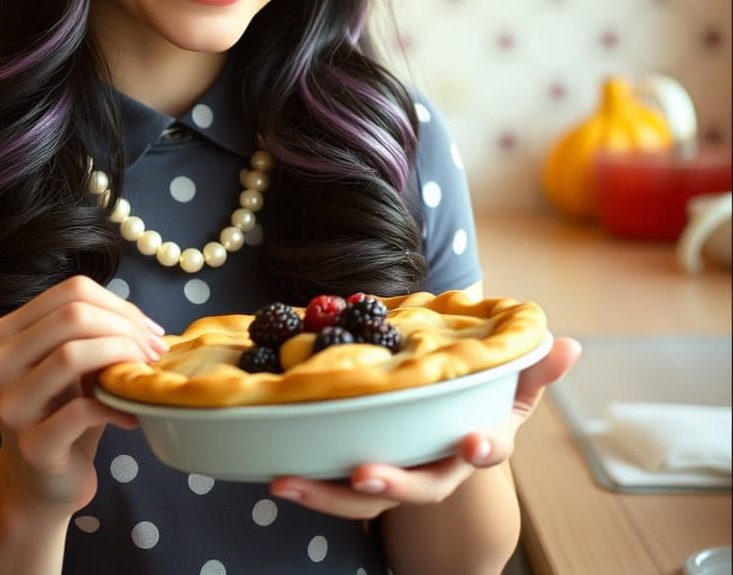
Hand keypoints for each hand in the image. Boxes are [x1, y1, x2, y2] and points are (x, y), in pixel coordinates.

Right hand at [0, 275, 165, 513]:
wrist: (41, 481)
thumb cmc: (62, 410)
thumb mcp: (69, 362)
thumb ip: (91, 331)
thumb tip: (144, 323)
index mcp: (7, 333)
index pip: (72, 291)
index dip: (120, 304)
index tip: (148, 329)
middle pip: (73, 315)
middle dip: (125, 328)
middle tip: (153, 351)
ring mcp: (10, 405)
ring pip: (71, 354)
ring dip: (122, 358)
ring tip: (144, 376)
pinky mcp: (32, 445)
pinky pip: (82, 410)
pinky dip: (116, 407)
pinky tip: (131, 416)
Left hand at [270, 336, 581, 517]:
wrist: (442, 436)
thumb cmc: (473, 403)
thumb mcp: (505, 386)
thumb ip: (531, 368)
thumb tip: (569, 344)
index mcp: (471, 441)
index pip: (484, 450)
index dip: (482, 447)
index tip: (474, 439)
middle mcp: (433, 467)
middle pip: (418, 486)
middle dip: (392, 484)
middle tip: (362, 473)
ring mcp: (395, 476)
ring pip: (364, 500)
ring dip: (326, 494)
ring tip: (287, 480)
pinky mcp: (356, 476)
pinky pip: (332, 487)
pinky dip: (307, 482)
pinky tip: (273, 470)